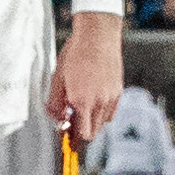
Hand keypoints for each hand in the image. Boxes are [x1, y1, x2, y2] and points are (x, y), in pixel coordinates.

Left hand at [46, 11, 124, 145]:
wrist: (97, 38)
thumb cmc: (75, 55)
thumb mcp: (57, 79)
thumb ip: (55, 103)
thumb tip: (56, 118)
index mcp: (83, 102)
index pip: (83, 134)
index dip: (73, 137)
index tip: (66, 134)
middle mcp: (100, 103)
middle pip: (94, 132)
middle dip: (81, 130)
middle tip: (71, 119)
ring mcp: (112, 98)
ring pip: (103, 123)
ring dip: (91, 121)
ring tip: (80, 106)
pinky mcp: (119, 92)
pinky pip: (111, 112)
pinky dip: (101, 112)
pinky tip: (92, 100)